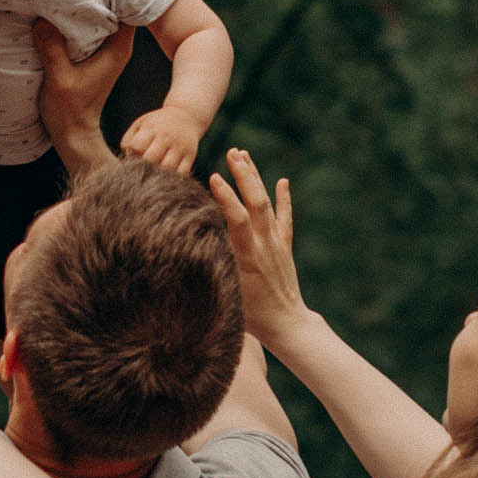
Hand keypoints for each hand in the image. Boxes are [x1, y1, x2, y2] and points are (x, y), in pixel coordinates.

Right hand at [35, 18, 135, 175]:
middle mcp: (116, 48)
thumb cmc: (70, 109)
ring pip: (102, 19)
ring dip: (87, 6)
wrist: (72, 132)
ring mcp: (106, 52)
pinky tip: (63, 9)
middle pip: (115, 10)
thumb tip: (42, 20)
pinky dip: (79, 20)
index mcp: (117, 50)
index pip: (128, 12)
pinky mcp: (94, 55)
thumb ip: (53, 49)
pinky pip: (90, 29)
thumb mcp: (59, 79)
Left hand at [121, 103, 203, 175]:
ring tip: (154, 174)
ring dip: (158, 175)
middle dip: (144, 166)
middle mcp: (167, 137)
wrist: (186, 116)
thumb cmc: (157, 124)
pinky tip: (166, 176)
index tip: (133, 155)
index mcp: (152, 128)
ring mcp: (180, 147)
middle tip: (142, 168)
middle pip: (152, 158)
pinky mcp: (190, 156)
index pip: (138, 146)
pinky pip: (182, 173)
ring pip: (168, 168)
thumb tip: (127, 158)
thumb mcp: (140, 124)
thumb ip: (129, 140)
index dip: (133, 153)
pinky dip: (173, 178)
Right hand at [208, 148, 311, 349]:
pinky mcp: (285, 247)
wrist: (288, 325)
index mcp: (248, 257)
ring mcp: (277, 244)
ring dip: (255, 178)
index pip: (237, 221)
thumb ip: (213, 271)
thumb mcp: (228, 295)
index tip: (214, 177)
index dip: (226, 198)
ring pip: (268, 205)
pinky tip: (282, 180)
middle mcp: (265, 246)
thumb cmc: (252, 318)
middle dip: (244, 176)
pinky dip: (284, 198)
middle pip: (256, 203)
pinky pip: (285, 218)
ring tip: (244, 155)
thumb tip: (190, 253)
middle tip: (232, 152)